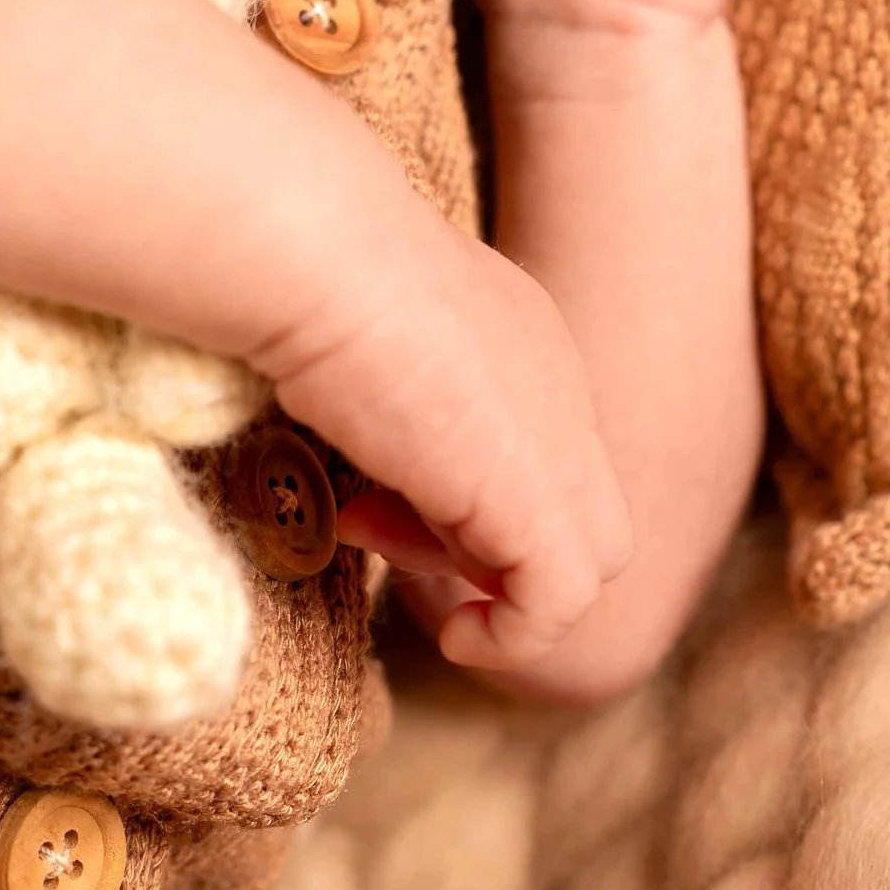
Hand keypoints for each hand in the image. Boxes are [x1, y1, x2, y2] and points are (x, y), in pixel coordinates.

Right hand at [247, 209, 631, 672]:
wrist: (322, 252)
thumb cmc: (304, 269)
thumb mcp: (351, 328)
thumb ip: (372, 376)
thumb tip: (335, 412)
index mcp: (517, 336)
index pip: (523, 444)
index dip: (452, 489)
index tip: (364, 494)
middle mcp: (555, 383)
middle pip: (567, 501)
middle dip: (484, 542)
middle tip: (381, 524)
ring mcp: (559, 440)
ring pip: (586, 555)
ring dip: (495, 588)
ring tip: (393, 553)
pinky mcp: (535, 502)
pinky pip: (561, 603)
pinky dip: (515, 637)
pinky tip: (454, 635)